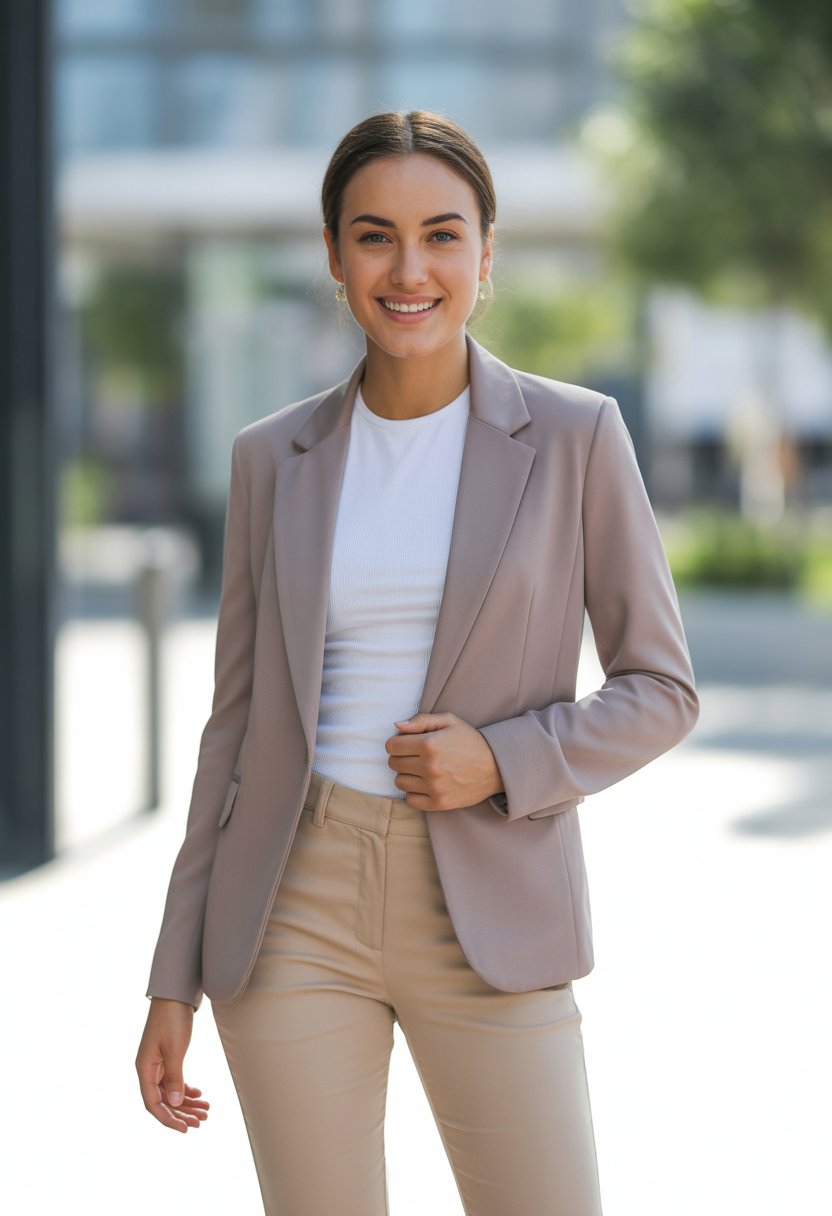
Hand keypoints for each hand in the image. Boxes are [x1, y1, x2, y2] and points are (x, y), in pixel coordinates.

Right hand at [136, 998, 209, 1132]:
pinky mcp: (167, 1058)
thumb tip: (176, 1103)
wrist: (175, 994)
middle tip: (202, 1121)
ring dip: (187, 1103)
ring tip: (206, 1110)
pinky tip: (200, 1094)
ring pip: (171, 1092)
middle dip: (182, 1113)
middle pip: (163, 1101)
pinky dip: (187, 1089)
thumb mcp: (175, 1049)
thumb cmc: (172, 1019)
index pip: (153, 1104)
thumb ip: (174, 1077)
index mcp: (144, 1069)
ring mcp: (157, 1064)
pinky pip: (175, 1081)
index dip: (168, 1119)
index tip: (186, 1129)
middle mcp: (148, 1069)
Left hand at [385, 712, 503, 811]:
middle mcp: (429, 767)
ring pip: (400, 782)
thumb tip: (397, 726)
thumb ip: (421, 720)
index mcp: (429, 744)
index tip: (407, 743)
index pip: (391, 746)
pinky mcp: (439, 803)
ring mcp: (434, 787)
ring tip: (421, 769)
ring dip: (407, 775)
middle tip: (415, 756)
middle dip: (401, 757)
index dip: (397, 743)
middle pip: (394, 764)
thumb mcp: (449, 721)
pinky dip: (414, 792)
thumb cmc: (470, 741)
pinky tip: (425, 784)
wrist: (496, 767)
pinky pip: (410, 800)